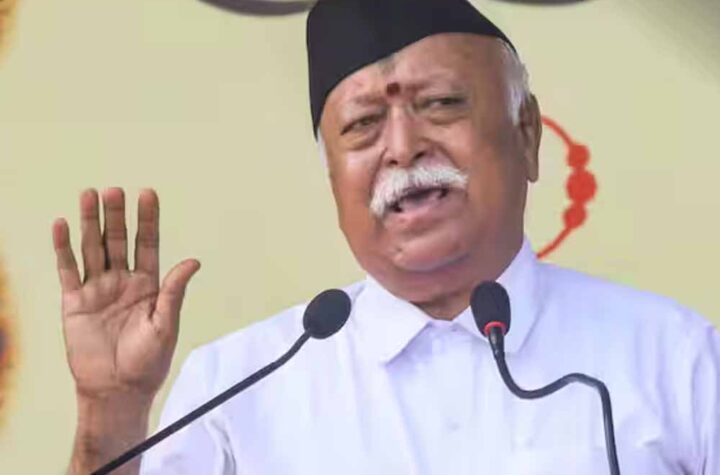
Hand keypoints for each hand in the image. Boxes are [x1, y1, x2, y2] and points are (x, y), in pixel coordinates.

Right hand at [54, 188, 199, 401]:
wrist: (117, 391)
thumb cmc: (148, 362)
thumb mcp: (166, 325)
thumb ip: (174, 292)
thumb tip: (194, 260)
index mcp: (149, 285)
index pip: (148, 243)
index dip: (148, 219)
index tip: (147, 193)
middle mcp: (123, 281)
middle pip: (118, 240)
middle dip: (116, 215)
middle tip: (114, 190)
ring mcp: (98, 290)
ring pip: (93, 248)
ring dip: (89, 222)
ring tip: (89, 194)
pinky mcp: (75, 303)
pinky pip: (68, 270)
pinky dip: (63, 248)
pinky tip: (61, 225)